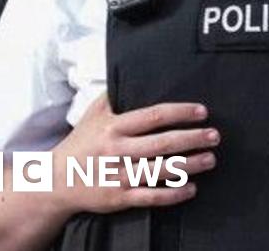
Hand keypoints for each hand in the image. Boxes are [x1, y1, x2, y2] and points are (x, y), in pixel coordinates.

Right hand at [50, 93, 219, 214]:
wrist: (54, 182)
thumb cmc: (80, 144)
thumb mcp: (92, 114)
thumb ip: (113, 95)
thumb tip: (130, 70)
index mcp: (113, 127)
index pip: (154, 116)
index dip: (181, 112)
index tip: (202, 111)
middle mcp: (117, 151)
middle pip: (163, 143)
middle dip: (192, 139)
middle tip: (214, 135)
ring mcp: (118, 176)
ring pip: (160, 170)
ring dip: (190, 165)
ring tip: (210, 159)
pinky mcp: (118, 198)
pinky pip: (151, 196)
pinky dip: (173, 193)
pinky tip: (191, 188)